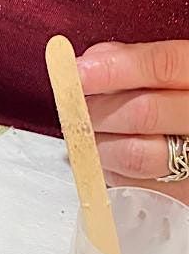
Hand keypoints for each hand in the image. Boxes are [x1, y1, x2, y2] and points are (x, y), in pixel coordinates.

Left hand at [77, 40, 188, 203]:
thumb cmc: (176, 100)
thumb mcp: (166, 72)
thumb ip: (132, 61)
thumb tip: (90, 63)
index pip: (161, 66)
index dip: (113, 69)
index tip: (77, 72)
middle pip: (143, 113)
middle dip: (97, 109)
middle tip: (75, 107)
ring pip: (134, 156)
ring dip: (97, 143)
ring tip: (88, 133)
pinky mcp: (180, 192)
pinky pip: (131, 184)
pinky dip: (108, 167)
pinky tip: (109, 151)